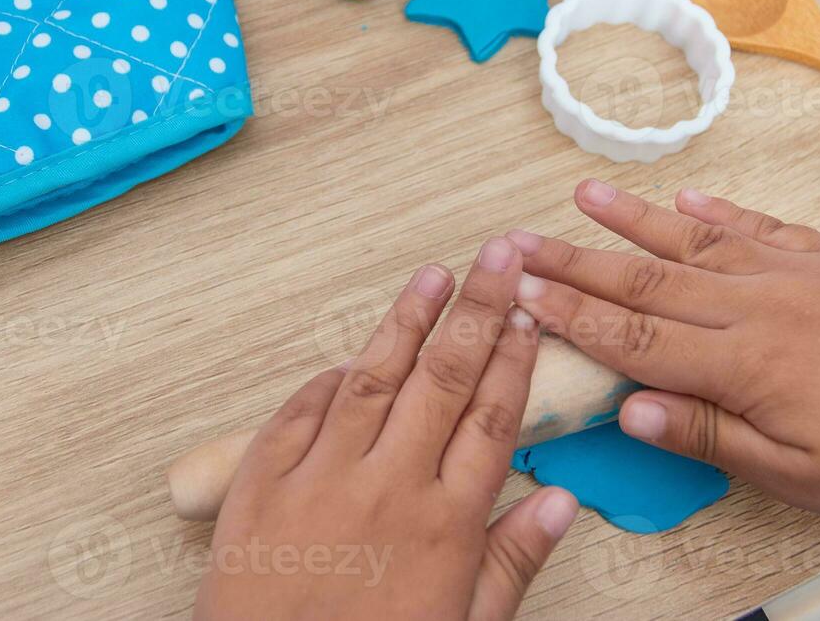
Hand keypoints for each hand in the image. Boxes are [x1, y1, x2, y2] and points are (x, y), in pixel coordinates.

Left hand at [196, 239, 578, 619]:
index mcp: (444, 525)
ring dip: (407, 321)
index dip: (515, 358)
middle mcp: (388, 489)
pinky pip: (299, 412)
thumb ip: (512, 562)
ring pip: (373, 379)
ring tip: (434, 275)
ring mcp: (320, 480)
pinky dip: (330, 379)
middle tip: (499, 256)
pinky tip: (353, 354)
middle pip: (444, 378)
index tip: (530, 314)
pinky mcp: (261, 484)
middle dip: (478, 309)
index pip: (492, 417)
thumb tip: (559, 499)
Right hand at [508, 181, 819, 600]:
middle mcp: (760, 306)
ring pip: (693, 244)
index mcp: (745, 365)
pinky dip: (716, 214)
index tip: (522, 297)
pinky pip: (758, 228)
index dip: (571, 316)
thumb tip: (630, 408)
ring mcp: (795, 276)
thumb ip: (707, 434)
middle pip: (646, 283)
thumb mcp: (794, 473)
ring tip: (583, 195)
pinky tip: (686, 203)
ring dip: (632, 221)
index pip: (633, 338)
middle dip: (576, 262)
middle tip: (520, 244)